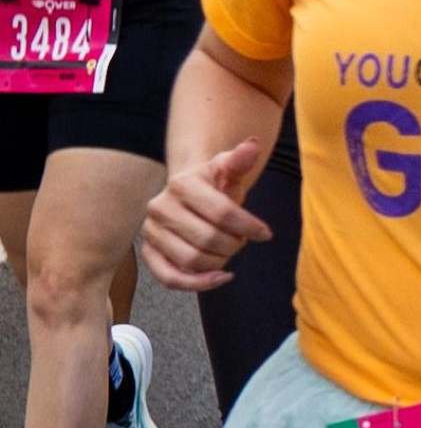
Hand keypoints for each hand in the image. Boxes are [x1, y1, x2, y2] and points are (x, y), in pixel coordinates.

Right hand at [139, 140, 271, 291]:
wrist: (189, 194)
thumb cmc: (215, 184)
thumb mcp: (229, 169)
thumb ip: (240, 159)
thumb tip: (252, 145)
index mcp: (181, 184)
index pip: (222, 212)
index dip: (249, 226)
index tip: (266, 233)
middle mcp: (159, 208)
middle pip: (208, 240)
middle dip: (234, 244)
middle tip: (241, 239)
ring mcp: (151, 233)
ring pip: (192, 261)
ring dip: (220, 261)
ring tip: (228, 250)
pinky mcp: (149, 254)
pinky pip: (170, 279)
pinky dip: (198, 283)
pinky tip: (221, 276)